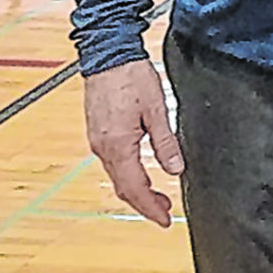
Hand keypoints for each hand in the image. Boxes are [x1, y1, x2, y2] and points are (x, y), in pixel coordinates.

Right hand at [83, 58, 184, 225]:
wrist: (107, 52)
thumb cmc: (131, 75)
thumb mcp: (157, 109)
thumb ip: (165, 142)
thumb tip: (176, 169)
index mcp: (118, 145)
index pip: (134, 187)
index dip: (150, 207)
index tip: (164, 220)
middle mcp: (102, 147)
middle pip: (123, 186)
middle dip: (144, 203)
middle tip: (165, 213)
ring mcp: (97, 140)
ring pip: (117, 175)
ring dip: (136, 189)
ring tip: (158, 196)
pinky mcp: (97, 132)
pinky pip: (112, 162)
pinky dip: (127, 174)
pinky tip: (141, 173)